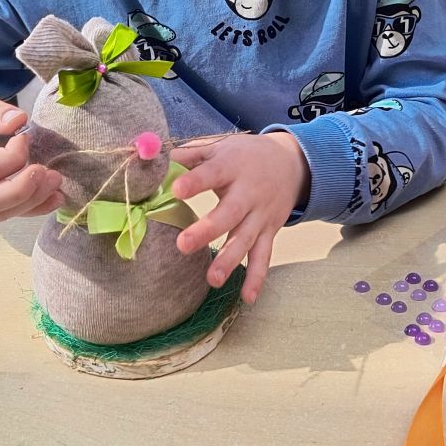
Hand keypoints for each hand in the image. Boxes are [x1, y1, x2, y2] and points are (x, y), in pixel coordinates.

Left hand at [170, 131, 310, 303]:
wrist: (291, 163)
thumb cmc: (243, 156)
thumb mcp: (219, 147)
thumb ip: (188, 155)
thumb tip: (154, 159)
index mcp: (232, 167)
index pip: (212, 173)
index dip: (195, 181)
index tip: (175, 190)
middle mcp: (249, 193)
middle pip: (229, 213)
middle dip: (207, 230)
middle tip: (182, 246)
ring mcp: (261, 215)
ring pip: (246, 239)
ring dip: (230, 261)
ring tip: (212, 280)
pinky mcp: (270, 232)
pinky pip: (264, 257)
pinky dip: (257, 278)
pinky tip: (247, 299)